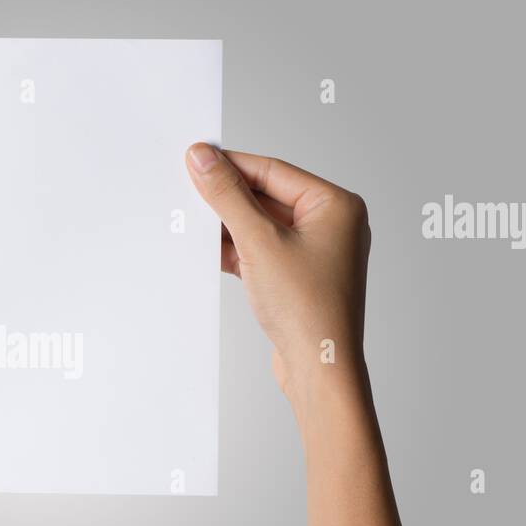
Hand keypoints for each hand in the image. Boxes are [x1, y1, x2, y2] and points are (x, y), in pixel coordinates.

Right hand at [185, 144, 370, 417]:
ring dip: (228, 226)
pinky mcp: (297, 277)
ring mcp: (315, 253)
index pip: (273, 171)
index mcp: (336, 205)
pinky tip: (208, 250)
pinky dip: (236, 249)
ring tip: (194, 223)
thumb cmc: (309, 309)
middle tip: (188, 188)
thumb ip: (228, 196)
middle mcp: (331, 225)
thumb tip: (203, 158)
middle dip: (227, 198)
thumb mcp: (259, 242)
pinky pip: (261, 250)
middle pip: (266, 196)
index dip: (231, 164)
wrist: (318, 367)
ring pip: (261, 225)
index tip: (196, 157)